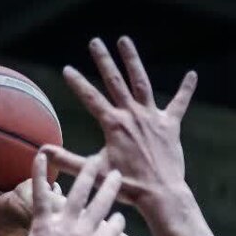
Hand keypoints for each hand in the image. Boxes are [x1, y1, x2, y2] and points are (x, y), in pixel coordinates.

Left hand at [19, 153, 161, 235]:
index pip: (114, 227)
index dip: (117, 222)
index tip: (119, 218)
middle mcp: (85, 232)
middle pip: (102, 203)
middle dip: (110, 187)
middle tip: (115, 173)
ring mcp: (64, 227)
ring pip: (78, 193)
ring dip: (87, 174)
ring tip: (95, 159)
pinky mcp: (42, 226)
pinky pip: (41, 196)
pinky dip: (39, 176)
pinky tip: (40, 156)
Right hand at [42, 36, 196, 205]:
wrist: (160, 194)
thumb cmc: (128, 186)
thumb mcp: (95, 172)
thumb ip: (68, 161)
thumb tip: (43, 153)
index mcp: (114, 125)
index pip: (91, 98)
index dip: (78, 83)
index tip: (67, 69)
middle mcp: (133, 115)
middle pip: (115, 81)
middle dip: (103, 60)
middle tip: (94, 41)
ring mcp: (152, 118)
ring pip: (141, 83)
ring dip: (132, 61)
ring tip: (124, 41)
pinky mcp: (170, 125)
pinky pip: (179, 103)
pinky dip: (185, 89)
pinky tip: (192, 75)